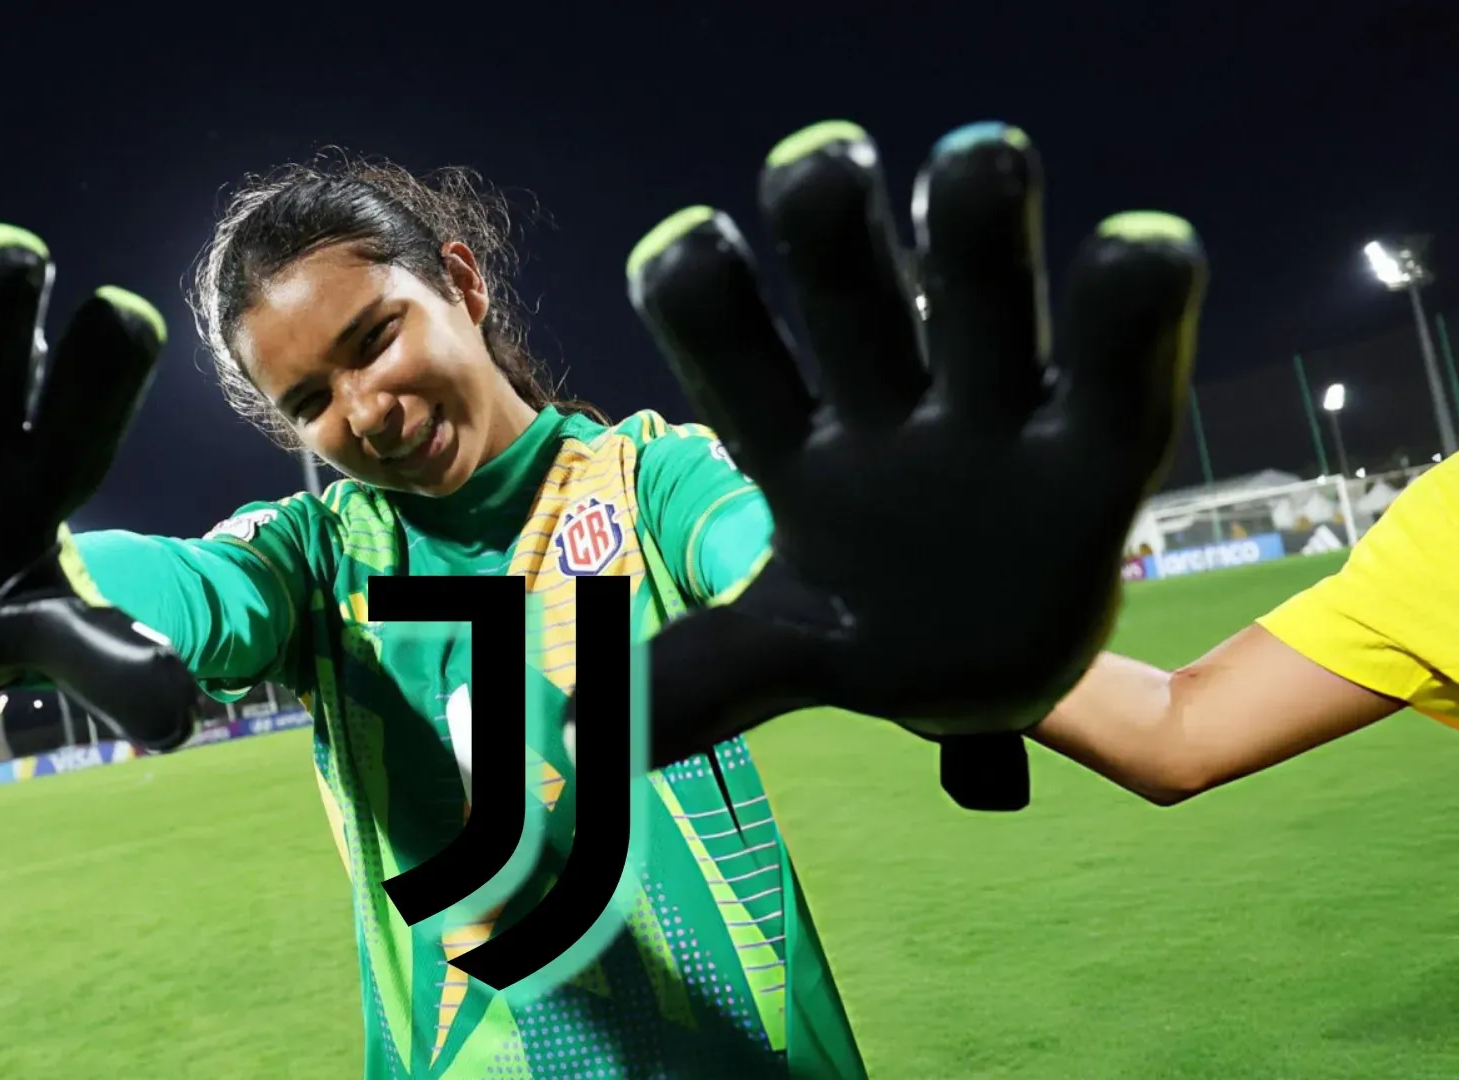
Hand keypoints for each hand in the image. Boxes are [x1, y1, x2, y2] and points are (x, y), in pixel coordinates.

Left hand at [625, 121, 1204, 803]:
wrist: (992, 667)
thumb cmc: (868, 624)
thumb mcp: (782, 647)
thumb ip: (692, 681)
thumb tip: (555, 745)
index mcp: (798, 449)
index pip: (733, 356)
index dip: (704, 301)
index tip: (683, 247)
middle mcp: (890, 408)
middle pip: (852, 301)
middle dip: (833, 233)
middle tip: (818, 164)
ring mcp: (997, 418)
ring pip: (985, 305)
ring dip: (980, 233)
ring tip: (979, 161)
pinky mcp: (1104, 452)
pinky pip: (1123, 377)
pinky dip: (1137, 317)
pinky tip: (1148, 248)